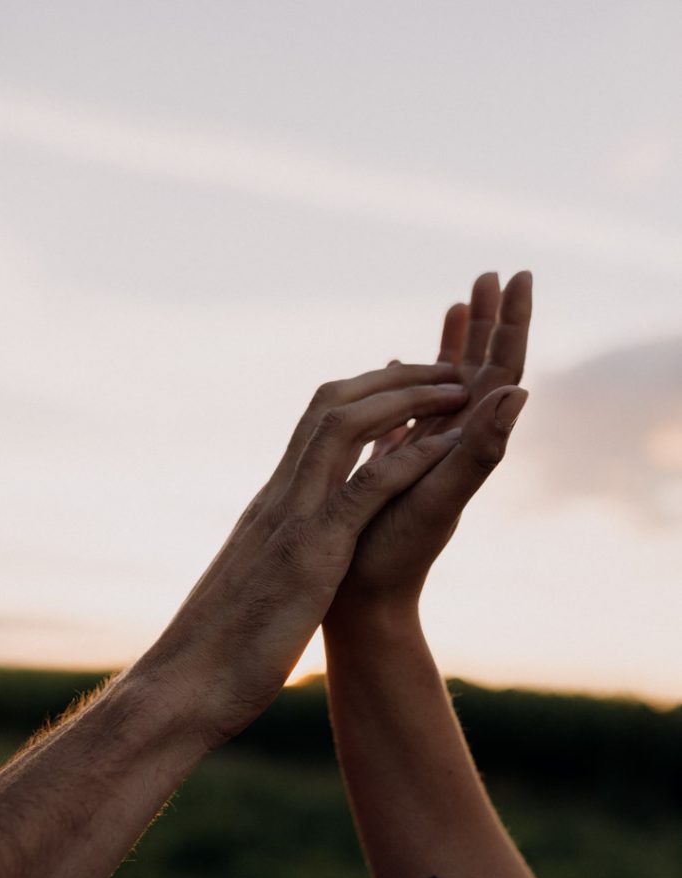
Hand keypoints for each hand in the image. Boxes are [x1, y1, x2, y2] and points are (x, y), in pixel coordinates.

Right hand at [135, 362, 469, 742]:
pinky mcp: (310, 554)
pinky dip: (405, 461)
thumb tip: (294, 540)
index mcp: (273, 501)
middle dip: (392, 378)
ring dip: (404, 399)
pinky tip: (447, 445)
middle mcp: (281, 496)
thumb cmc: (223, 641)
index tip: (407, 382)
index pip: (316, 423)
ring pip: (344, 428)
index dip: (366, 393)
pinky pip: (363, 491)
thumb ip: (278, 546)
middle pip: (331, 406)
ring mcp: (293, 518)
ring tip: (457, 388)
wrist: (188, 683)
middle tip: (444, 367)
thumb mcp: (261, 576)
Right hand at [326, 271, 531, 609]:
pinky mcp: (399, 460)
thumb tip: (519, 392)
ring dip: (459, 342)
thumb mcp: (441, 500)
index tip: (520, 277)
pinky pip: (413, 408)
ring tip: (461, 300)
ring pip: (449, 384)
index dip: (512, 323)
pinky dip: (416, 378)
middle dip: (489, 320)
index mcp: (469, 442)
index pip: (502, 371)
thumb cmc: (399, 553)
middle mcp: (454, 442)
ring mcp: (428, 449)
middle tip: (494, 273)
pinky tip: (407, 360)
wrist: (366, 596)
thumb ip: (479, 451)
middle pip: (481, 368)